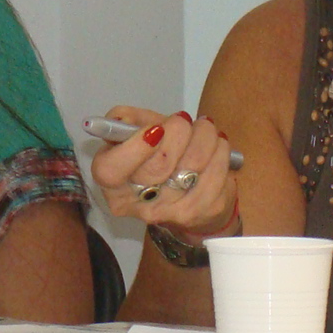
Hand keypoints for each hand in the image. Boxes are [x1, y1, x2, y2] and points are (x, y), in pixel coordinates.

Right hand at [90, 105, 237, 238]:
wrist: (189, 194)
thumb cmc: (156, 157)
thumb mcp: (134, 134)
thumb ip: (125, 121)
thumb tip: (123, 119)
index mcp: (112, 182)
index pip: (111, 170)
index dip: (134, 148)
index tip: (155, 129)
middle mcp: (137, 203)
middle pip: (158, 165)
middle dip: (178, 132)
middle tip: (183, 120)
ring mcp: (170, 212)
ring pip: (193, 165)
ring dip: (204, 136)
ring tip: (204, 128)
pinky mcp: (202, 212)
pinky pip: (216, 173)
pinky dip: (220, 152)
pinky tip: (217, 145)